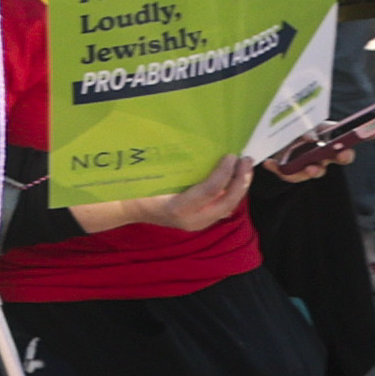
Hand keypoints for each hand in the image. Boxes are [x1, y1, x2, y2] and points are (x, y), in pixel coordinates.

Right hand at [85, 153, 253, 235]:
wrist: (128, 209)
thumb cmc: (136, 188)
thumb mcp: (152, 176)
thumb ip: (178, 170)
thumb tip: (202, 151)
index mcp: (178, 207)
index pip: (210, 190)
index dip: (224, 173)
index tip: (231, 155)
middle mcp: (192, 220)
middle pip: (226, 202)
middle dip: (240, 181)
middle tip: (245, 161)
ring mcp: (198, 224)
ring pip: (228, 207)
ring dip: (239, 188)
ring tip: (245, 169)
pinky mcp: (200, 223)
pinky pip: (222, 209)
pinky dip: (231, 194)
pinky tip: (234, 181)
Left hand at [265, 110, 374, 183]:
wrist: (272, 136)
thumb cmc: (294, 128)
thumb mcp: (304, 122)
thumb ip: (310, 127)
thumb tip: (312, 137)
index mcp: (329, 144)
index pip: (347, 148)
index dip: (360, 143)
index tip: (371, 137)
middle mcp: (321, 156)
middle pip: (338, 160)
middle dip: (343, 157)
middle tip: (342, 153)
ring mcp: (307, 164)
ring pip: (315, 171)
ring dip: (314, 170)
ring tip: (309, 167)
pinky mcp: (290, 170)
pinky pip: (286, 173)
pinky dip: (277, 168)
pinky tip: (269, 163)